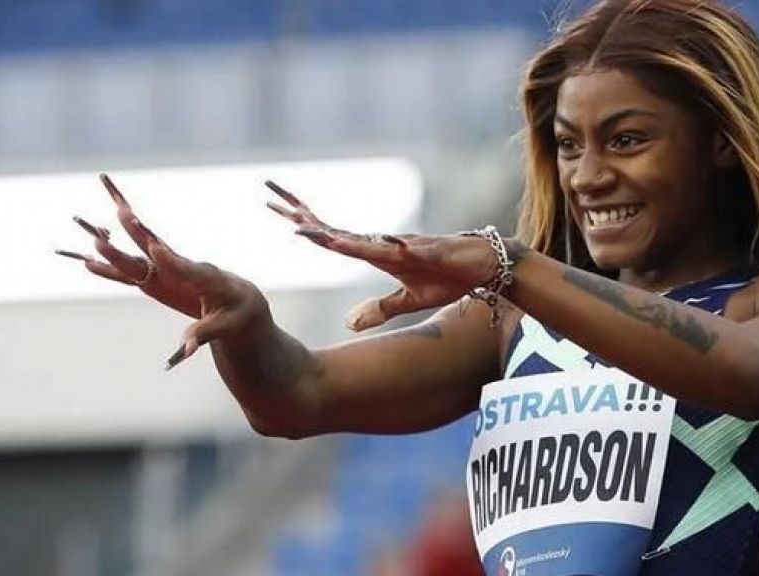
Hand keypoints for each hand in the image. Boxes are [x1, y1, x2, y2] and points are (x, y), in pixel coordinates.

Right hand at [56, 174, 271, 368]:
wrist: (239, 300)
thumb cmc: (237, 313)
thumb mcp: (227, 326)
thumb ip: (204, 334)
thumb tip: (184, 350)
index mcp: (207, 277)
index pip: (188, 268)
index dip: (171, 260)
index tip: (156, 248)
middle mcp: (185, 268)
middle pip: (159, 250)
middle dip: (140, 234)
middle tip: (122, 214)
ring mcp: (169, 272)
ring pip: (141, 255)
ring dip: (121, 244)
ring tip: (95, 235)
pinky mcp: (159, 280)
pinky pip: (132, 274)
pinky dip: (112, 269)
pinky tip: (88, 263)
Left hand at [265, 180, 499, 330]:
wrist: (486, 264)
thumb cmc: (448, 277)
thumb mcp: (409, 300)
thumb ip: (379, 310)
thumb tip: (348, 325)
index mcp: (377, 255)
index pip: (334, 239)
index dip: (307, 228)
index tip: (280, 216)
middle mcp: (385, 246)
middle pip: (337, 230)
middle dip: (305, 215)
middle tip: (271, 198)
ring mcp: (406, 247)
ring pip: (364, 241)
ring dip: (337, 237)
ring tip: (307, 230)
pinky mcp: (431, 252)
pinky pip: (406, 250)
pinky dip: (390, 247)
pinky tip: (375, 244)